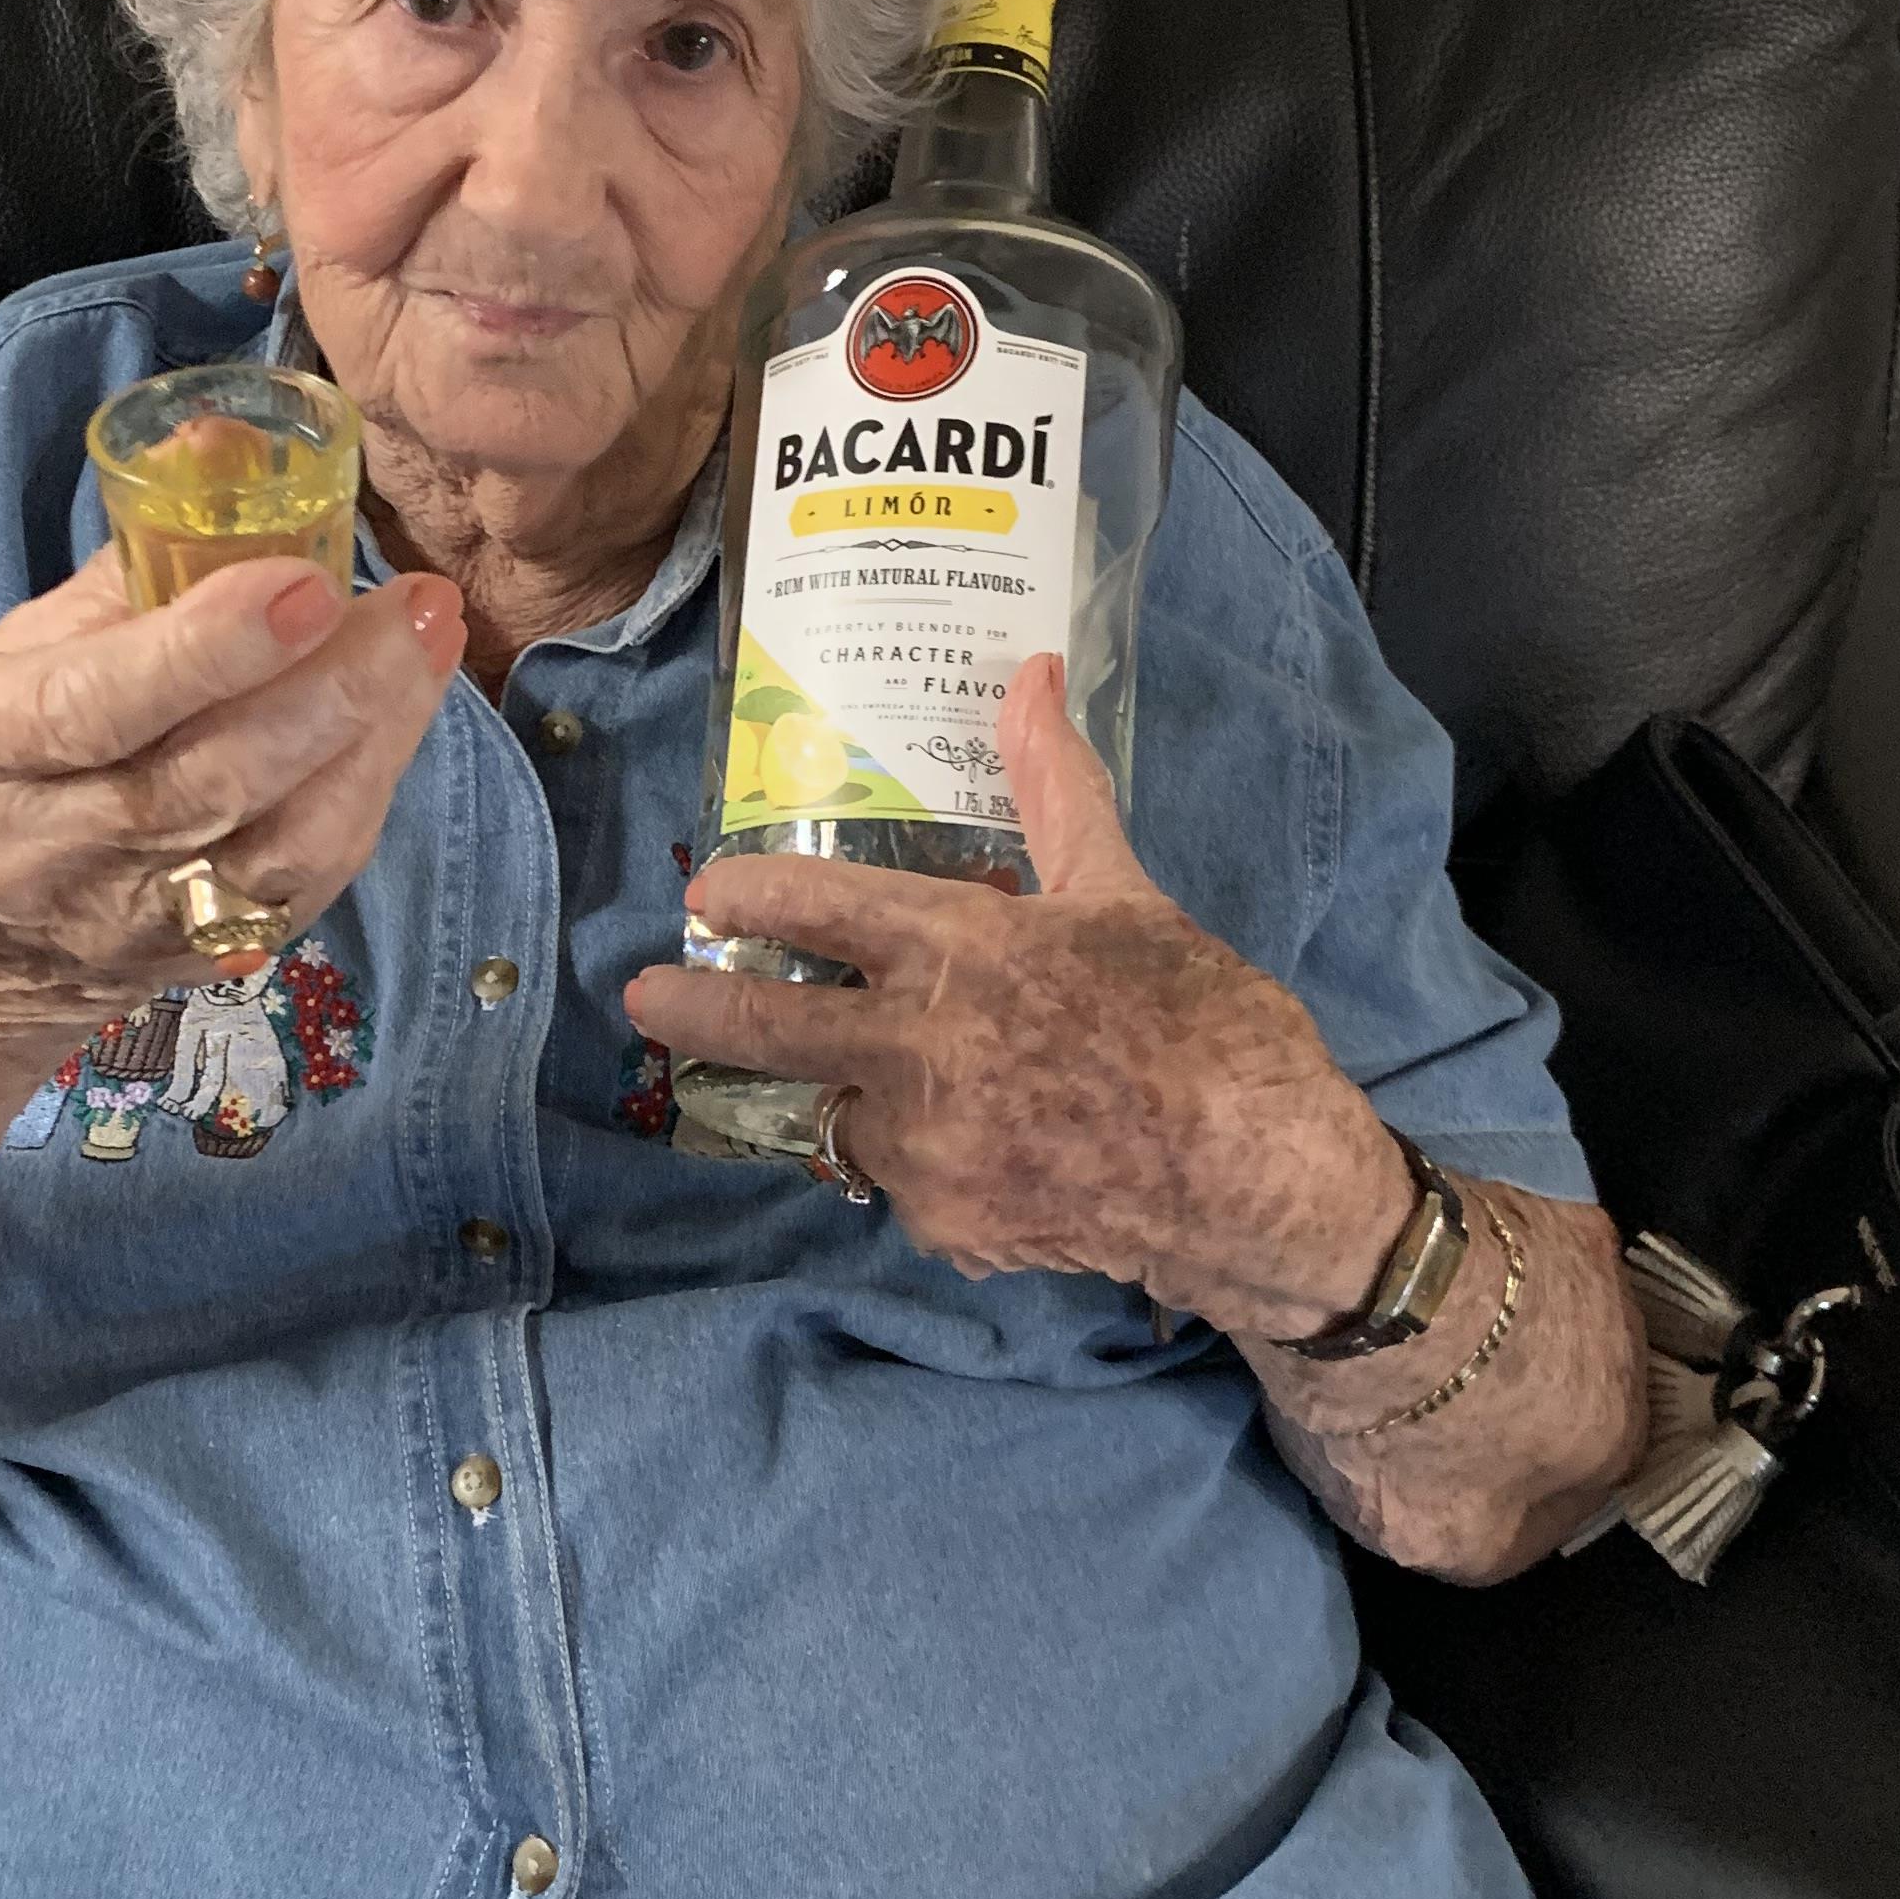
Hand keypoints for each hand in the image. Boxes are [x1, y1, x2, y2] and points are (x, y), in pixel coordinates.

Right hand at [0, 544, 464, 1050]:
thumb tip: (226, 443)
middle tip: (415, 606)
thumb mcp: (6, 649)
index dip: (203, 649)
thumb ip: (124, 564)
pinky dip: (365, 793)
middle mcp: (43, 851)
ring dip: (373, 740)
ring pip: (275, 849)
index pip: (89, 706)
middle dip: (329, 689)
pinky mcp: (199, 961)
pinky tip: (402, 716)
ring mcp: (127, 923)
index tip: (305, 582)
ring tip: (430, 643)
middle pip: (205, 784)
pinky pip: (304, 885)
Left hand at [624, 655, 1409, 1337]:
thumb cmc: (1200, 1023)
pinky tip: (995, 1146)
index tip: (707, 894)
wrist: (1255, 1181)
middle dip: (691, 1011)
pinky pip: (907, 1182)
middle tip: (644, 996)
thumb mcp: (1125, 894)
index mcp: (960, 951)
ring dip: (854, 1092)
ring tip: (913, 1081)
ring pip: (842, 1112)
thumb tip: (1030, 674)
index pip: (817, 911)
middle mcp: (919, 1049)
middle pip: (766, 1030)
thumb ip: (1054, 791)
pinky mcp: (947, 1224)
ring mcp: (927, 1147)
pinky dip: (930, 1161)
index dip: (748, 898)